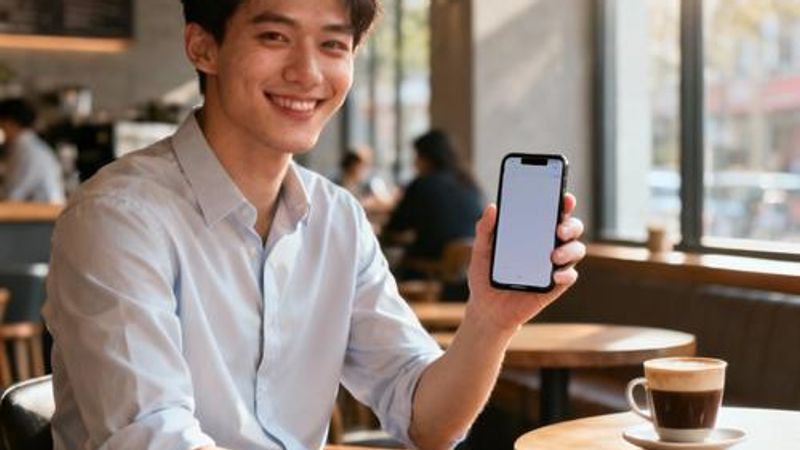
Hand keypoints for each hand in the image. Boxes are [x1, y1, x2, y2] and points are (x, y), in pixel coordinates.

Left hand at [464, 193, 585, 335]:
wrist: (486, 308)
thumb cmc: (485, 275)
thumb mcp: (480, 251)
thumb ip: (484, 229)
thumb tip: (492, 207)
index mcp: (533, 232)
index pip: (553, 212)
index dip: (563, 203)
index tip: (564, 197)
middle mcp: (548, 245)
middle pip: (571, 228)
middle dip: (571, 225)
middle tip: (559, 229)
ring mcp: (554, 265)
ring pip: (576, 250)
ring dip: (570, 249)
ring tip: (554, 256)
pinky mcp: (555, 286)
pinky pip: (570, 276)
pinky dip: (566, 274)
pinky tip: (555, 275)